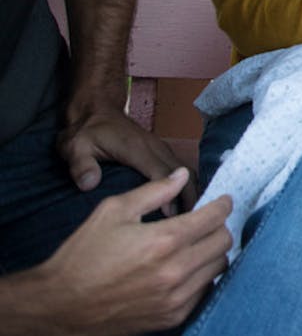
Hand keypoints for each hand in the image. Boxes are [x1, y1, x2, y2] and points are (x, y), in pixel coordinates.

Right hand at [22, 171, 230, 335]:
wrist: (60, 306)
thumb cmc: (83, 256)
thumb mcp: (113, 212)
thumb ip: (154, 191)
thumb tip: (182, 175)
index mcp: (164, 240)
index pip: (215, 217)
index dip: (222, 204)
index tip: (221, 201)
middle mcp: (176, 270)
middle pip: (223, 241)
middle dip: (218, 227)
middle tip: (205, 223)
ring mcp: (176, 297)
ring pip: (219, 266)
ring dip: (212, 252)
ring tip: (194, 246)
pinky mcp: (171, 317)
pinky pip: (204, 291)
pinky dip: (201, 277)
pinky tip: (184, 270)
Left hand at [59, 110, 196, 213]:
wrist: (96, 111)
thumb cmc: (86, 132)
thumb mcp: (76, 147)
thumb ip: (82, 165)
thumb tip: (89, 184)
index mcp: (138, 149)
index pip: (162, 173)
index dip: (170, 195)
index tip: (172, 217)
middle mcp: (156, 148)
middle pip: (183, 174)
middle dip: (190, 198)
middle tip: (189, 224)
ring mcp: (161, 149)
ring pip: (186, 171)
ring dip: (191, 193)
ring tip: (190, 219)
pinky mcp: (161, 152)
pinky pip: (181, 170)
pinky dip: (187, 187)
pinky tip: (184, 204)